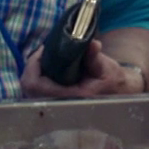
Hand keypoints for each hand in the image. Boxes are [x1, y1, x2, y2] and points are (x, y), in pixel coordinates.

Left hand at [20, 39, 144, 99]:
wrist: (119, 93)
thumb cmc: (112, 81)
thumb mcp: (107, 68)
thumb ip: (95, 57)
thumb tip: (92, 44)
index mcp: (71, 97)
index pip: (37, 85)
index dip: (34, 66)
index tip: (43, 50)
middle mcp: (60, 104)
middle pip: (29, 88)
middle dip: (32, 67)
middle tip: (43, 52)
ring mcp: (56, 104)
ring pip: (30, 90)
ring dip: (34, 72)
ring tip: (45, 57)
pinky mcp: (55, 101)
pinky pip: (36, 90)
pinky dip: (38, 77)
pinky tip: (47, 66)